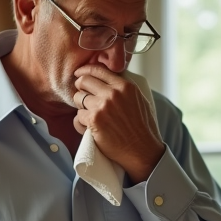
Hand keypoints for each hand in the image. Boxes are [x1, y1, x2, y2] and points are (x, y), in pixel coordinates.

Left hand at [73, 65, 163, 182]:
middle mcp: (113, 93)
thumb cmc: (142, 128)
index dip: (85, 71)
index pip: (98, 70)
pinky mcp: (94, 120)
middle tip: (82, 98)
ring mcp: (102, 106)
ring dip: (81, 108)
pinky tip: (89, 129)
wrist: (142, 150)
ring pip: (78, 99)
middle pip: (84, 81)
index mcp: (125, 86)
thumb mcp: (139, 100)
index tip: (79, 75)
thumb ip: (124, 89)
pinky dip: (80, 124)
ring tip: (90, 117)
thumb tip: (109, 80)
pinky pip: (77, 117)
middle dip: (80, 89)